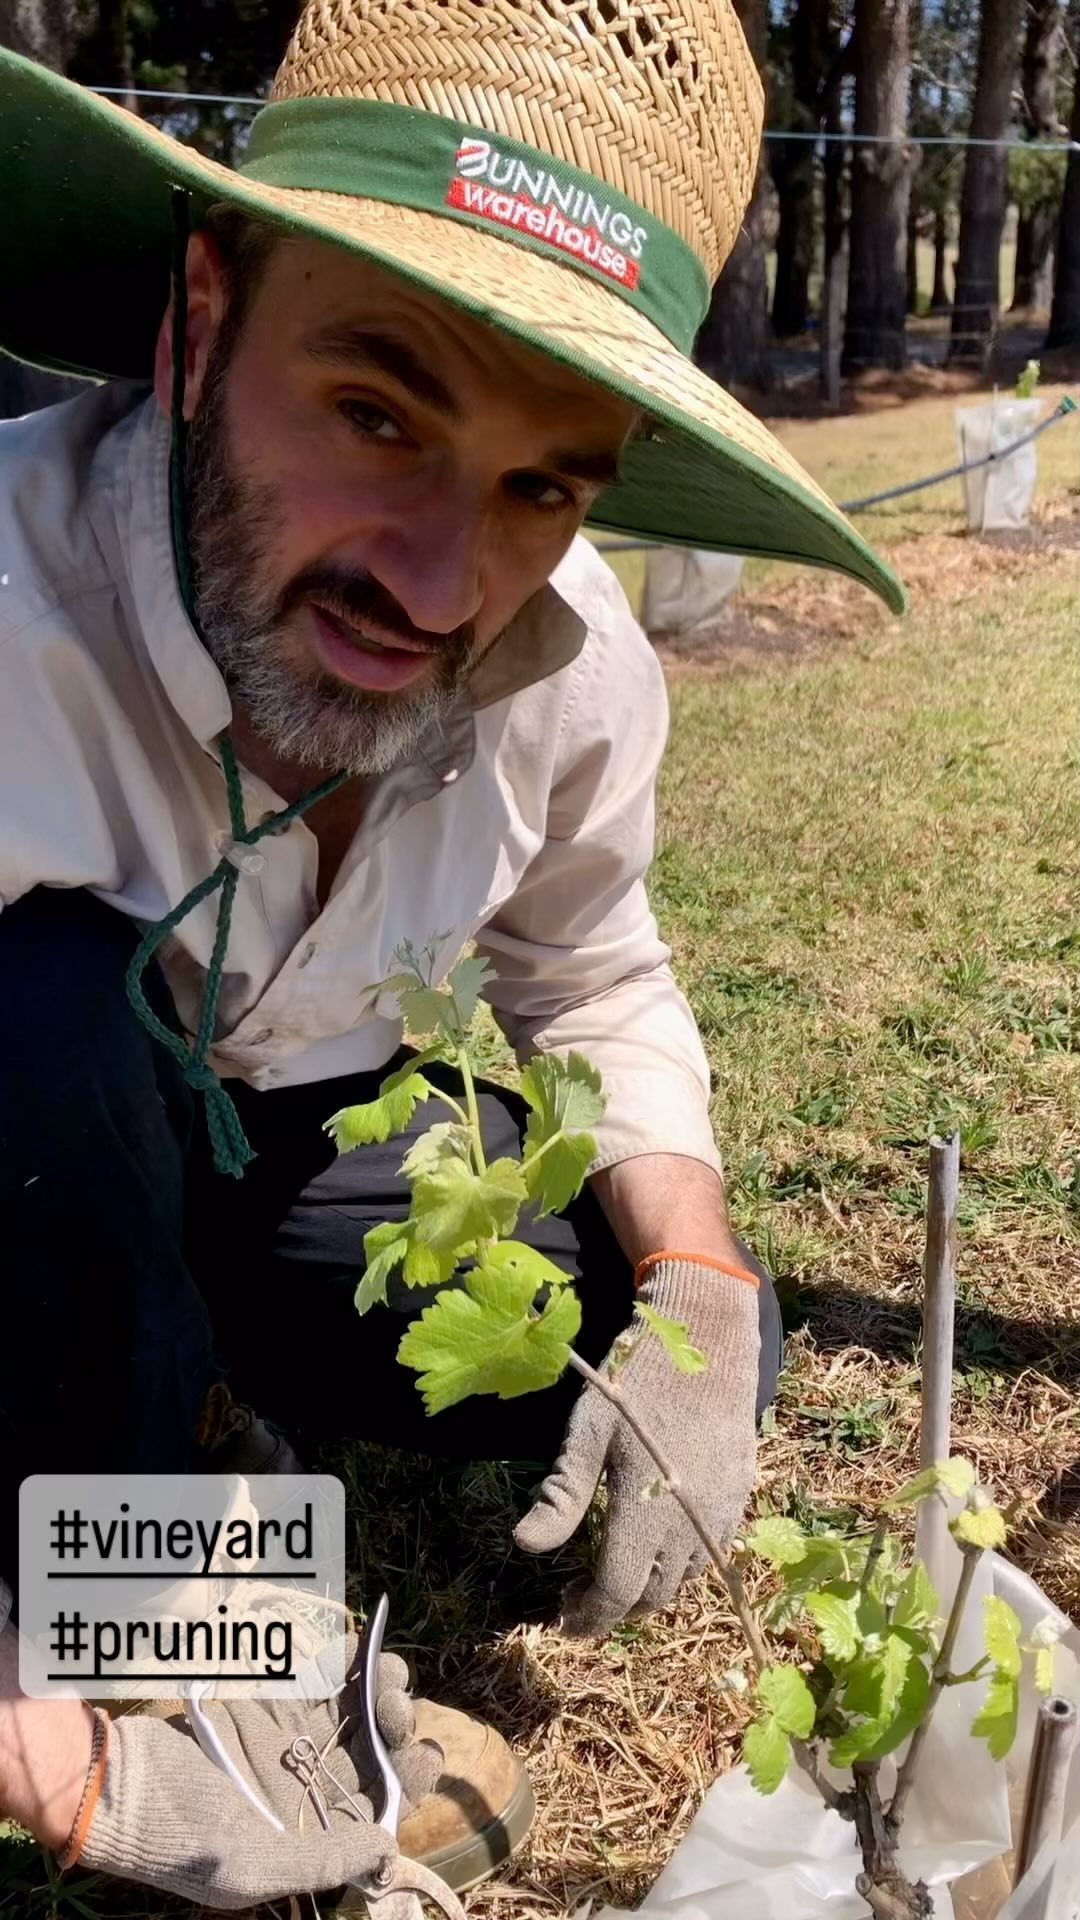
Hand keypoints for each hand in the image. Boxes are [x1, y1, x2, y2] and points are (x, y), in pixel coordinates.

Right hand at [78, 1637, 443, 1910]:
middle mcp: (305, 1789)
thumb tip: (389, 1851)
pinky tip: (360, 1649)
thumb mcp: (252, 1866)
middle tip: (395, 1704)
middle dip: (395, 1727)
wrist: (116, 1784)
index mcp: (309, 1837)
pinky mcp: (266, 1705)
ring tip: (388, 1672)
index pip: (377, 1811)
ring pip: (351, 1713)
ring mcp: (287, 1742)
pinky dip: (342, 1663)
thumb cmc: (180, 1838)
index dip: (408, 1782)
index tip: (424, 1754)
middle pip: (371, 1755)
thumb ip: (323, 1860)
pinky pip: (316, 1681)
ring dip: (378, 1689)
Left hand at [515, 1260, 759, 1633]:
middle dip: (614, 1608)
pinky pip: (709, 1553)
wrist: (708, 1339)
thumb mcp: (588, 1430)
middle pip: (652, 1597)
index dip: (589, 1616)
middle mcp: (689, 1524)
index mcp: (647, 1511)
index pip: (616, 1591)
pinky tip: (654, 1543)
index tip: (563, 1620)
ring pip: (683, 1580)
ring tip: (614, 1572)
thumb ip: (562, 1494)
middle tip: (579, 1595)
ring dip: (647, 1589)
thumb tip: (525, 1545)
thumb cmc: (637, 1381)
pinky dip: (678, 1565)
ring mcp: (720, 1513)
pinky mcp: (738, 1497)